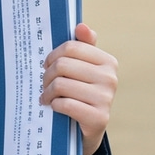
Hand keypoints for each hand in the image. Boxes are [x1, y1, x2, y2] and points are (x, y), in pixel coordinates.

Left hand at [40, 23, 117, 154]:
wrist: (86, 128)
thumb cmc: (80, 91)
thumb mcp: (81, 68)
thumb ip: (82, 45)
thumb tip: (82, 26)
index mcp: (107, 61)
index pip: (71, 47)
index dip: (52, 55)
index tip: (46, 64)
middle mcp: (110, 78)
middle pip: (62, 65)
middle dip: (47, 75)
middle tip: (44, 83)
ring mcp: (106, 98)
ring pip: (61, 84)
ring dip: (47, 92)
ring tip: (47, 96)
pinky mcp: (99, 118)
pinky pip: (65, 104)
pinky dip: (54, 105)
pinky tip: (54, 107)